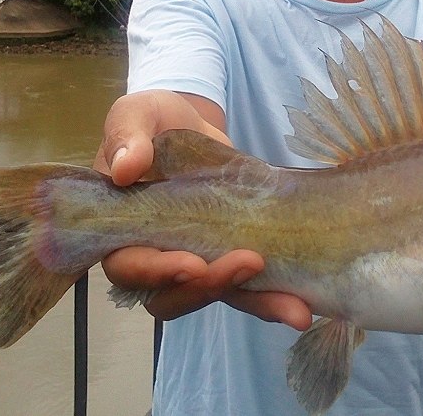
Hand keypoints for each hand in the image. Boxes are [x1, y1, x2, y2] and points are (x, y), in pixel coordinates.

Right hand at [94, 89, 311, 329]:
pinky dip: (273, 299)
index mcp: (121, 230)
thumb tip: (124, 169)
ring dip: (254, 304)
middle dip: (211, 288)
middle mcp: (154, 257)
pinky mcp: (229, 257)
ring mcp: (195, 261)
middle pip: (173, 295)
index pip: (129, 266)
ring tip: (292, 307)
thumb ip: (126, 136)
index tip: (192, 263)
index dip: (157, 271)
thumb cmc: (153, 120)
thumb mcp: (136, 114)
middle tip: (249, 262)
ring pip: (216, 297)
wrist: (193, 122)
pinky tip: (301, 306)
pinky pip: (247, 289)